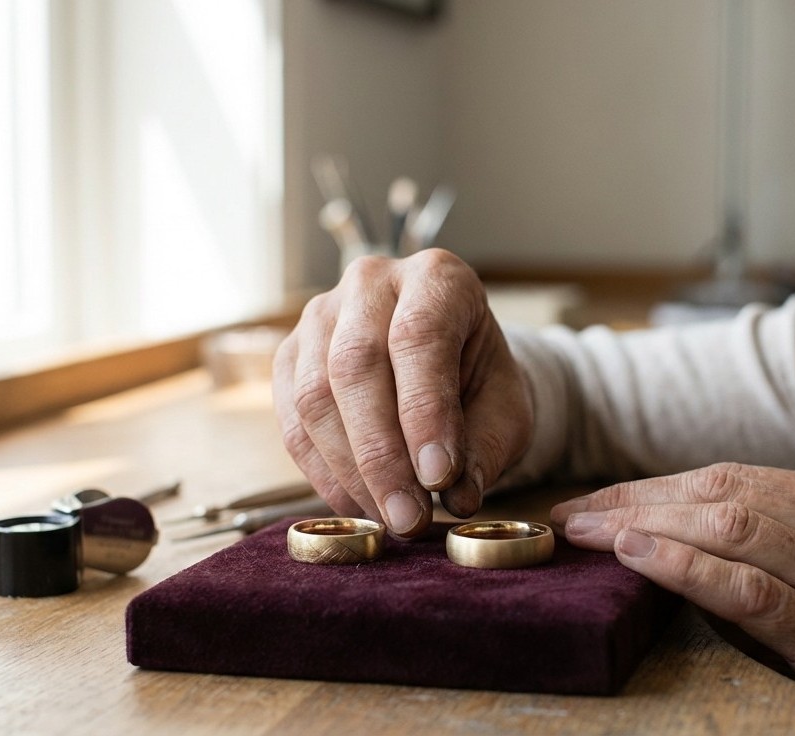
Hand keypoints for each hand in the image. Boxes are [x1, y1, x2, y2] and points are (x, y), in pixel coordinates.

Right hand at [273, 249, 532, 535]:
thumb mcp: (505, 409)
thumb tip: (459, 495)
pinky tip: (357, 504)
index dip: (425, 411)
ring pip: (315, 395)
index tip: (439, 476)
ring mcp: (320, 315)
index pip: (419, 336)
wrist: (446, 365)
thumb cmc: (479, 381)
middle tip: (409, 516)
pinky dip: (323, 472)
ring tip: (388, 517)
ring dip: (350, 470)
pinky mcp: (289, 356)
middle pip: (356, 365)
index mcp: (437, 277)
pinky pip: (293, 420)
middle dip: (382, 454)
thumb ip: (486, 447)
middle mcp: (371, 283)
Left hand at [552, 463, 794, 734]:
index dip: (653, 486)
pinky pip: (748, 588)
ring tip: (586, 532)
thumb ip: (774, 544)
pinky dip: (685, 566)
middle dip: (635, 500)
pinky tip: (636, 554)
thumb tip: (669, 534)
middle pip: (720, 492)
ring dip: (643, 524)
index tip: (598, 499)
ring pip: (728, 524)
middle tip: (572, 515)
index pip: (729, 477)